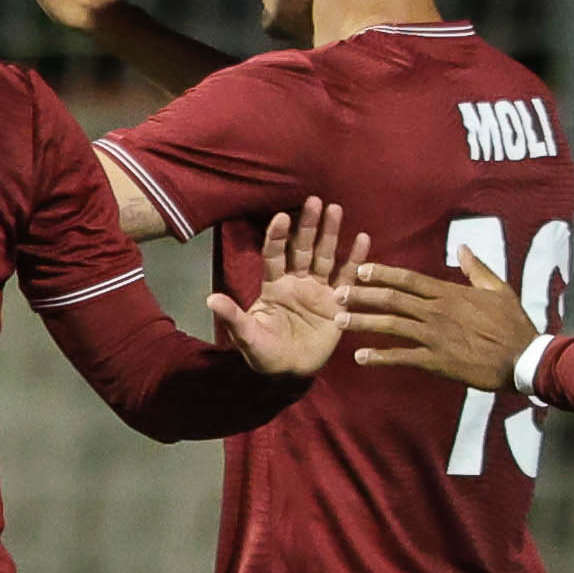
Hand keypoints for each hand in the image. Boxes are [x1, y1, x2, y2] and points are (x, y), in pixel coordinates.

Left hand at [215, 200, 359, 377]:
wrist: (290, 372)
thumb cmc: (264, 353)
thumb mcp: (247, 336)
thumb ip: (233, 317)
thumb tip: (210, 300)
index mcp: (274, 286)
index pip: (275, 255)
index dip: (277, 237)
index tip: (281, 217)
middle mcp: (296, 282)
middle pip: (303, 248)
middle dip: (308, 225)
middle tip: (314, 200)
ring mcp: (319, 290)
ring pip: (325, 256)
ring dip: (331, 234)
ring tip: (336, 209)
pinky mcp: (338, 302)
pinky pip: (348, 277)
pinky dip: (356, 259)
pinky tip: (363, 239)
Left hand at [341, 249, 536, 391]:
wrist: (523, 359)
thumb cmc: (513, 324)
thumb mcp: (499, 290)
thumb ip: (477, 269)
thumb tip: (463, 248)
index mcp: (449, 293)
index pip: (408, 279)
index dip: (382, 274)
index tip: (360, 270)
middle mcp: (437, 311)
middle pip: (392, 299)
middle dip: (361, 295)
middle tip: (336, 293)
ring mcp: (435, 336)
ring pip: (391, 325)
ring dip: (362, 322)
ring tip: (338, 321)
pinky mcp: (437, 360)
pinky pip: (402, 357)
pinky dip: (380, 357)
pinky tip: (360, 357)